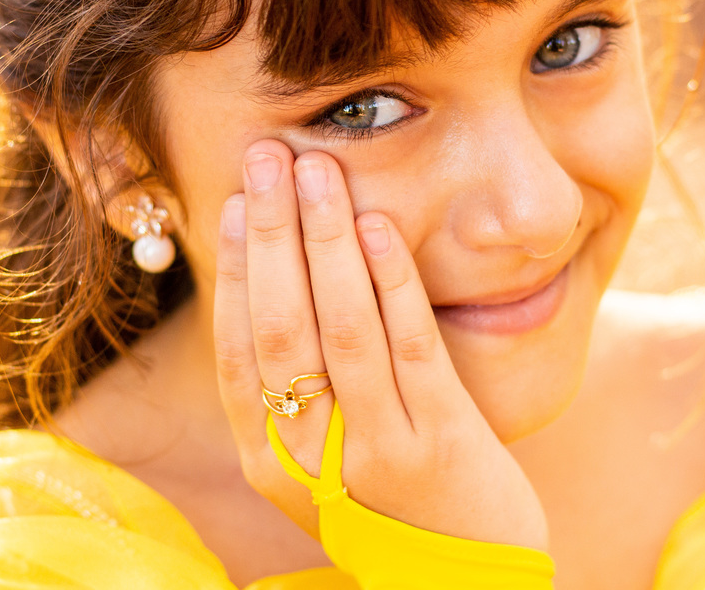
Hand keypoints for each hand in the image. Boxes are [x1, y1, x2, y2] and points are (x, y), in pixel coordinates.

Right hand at [213, 139, 548, 550]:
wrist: (467, 584)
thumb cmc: (395, 509)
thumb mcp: (328, 465)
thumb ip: (300, 397)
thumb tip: (280, 291)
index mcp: (272, 464)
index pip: (238, 352)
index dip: (236, 271)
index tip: (240, 203)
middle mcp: (310, 461)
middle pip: (279, 329)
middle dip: (273, 234)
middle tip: (267, 156)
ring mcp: (375, 452)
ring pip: (338, 330)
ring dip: (323, 241)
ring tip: (317, 171)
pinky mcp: (439, 445)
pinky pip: (408, 348)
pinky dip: (390, 281)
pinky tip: (377, 227)